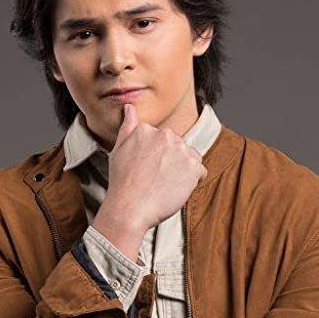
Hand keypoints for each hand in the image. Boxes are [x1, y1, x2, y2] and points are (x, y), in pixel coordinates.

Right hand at [102, 102, 207, 232]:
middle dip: (171, 162)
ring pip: (190, 158)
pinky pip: (200, 172)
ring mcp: (180, 150)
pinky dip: (192, 182)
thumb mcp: (118, 150)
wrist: (129, 208)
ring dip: (182, 171)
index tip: (148, 170)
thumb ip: (128, 127)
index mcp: (148, 130)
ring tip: (165, 185)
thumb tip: (129, 108)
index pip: (163, 140)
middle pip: (178, 147)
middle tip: (156, 180)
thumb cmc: (122, 183)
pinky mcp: (193, 166)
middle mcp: (165, 135)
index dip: (157, 158)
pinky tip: (175, 189)